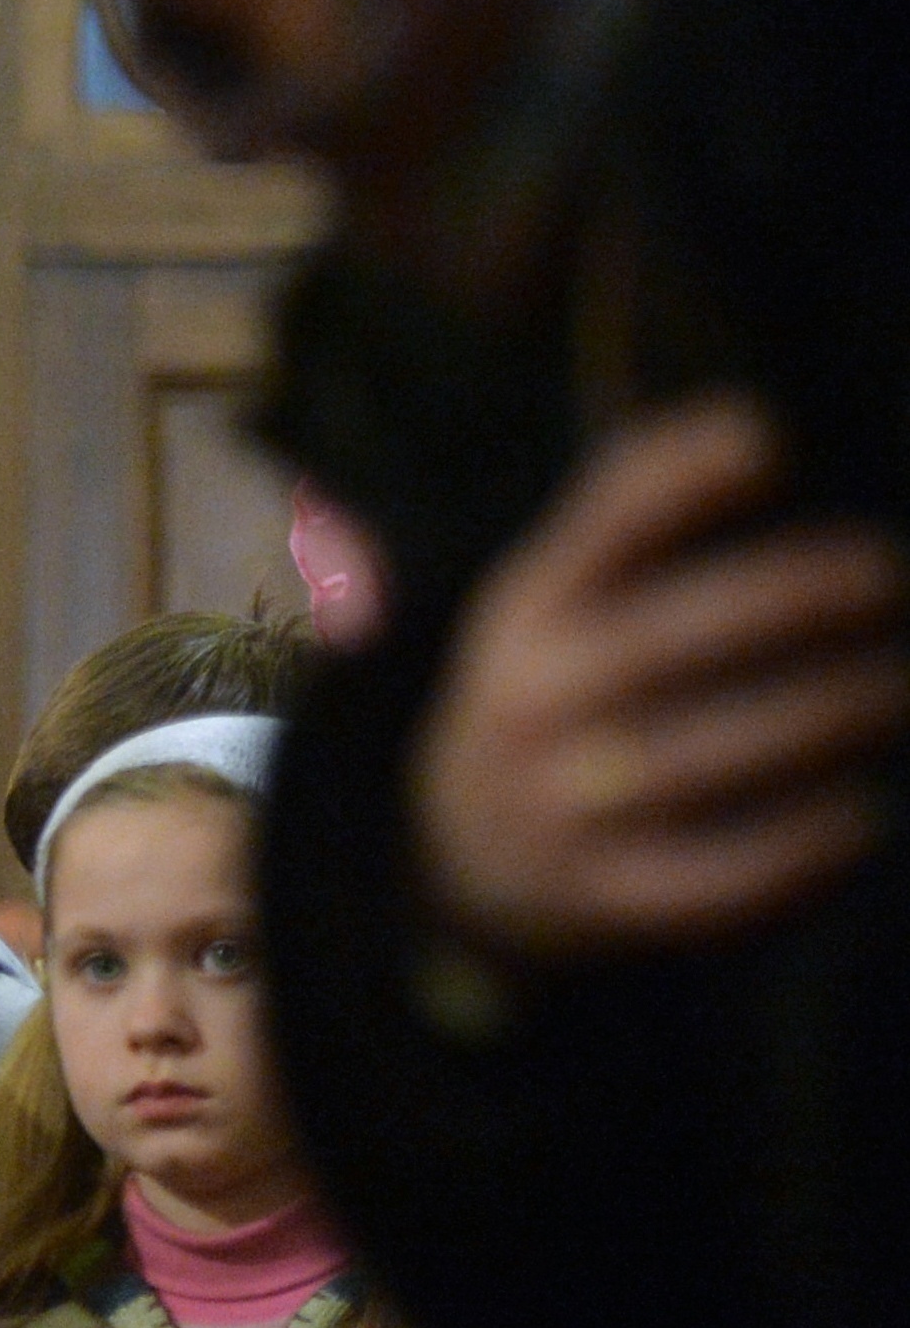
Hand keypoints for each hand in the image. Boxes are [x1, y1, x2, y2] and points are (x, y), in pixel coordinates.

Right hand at [415, 396, 909, 963]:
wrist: (462, 857)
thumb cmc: (561, 690)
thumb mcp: (560, 593)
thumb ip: (640, 508)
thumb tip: (758, 428)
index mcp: (525, 617)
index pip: (590, 536)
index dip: (678, 484)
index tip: (775, 448)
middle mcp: (526, 706)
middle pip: (659, 644)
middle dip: (787, 606)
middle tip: (886, 583)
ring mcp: (552, 809)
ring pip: (696, 760)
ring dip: (816, 722)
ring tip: (894, 694)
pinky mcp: (595, 899)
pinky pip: (706, 879)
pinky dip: (794, 851)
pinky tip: (862, 817)